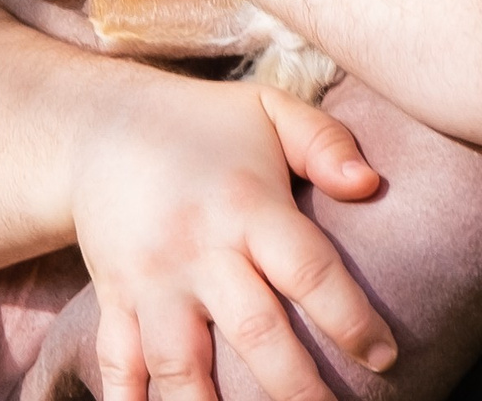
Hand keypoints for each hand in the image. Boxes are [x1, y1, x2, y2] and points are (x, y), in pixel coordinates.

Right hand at [71, 76, 395, 400]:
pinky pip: (118, 364)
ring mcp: (150, 281)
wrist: (97, 126)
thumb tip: (370, 185)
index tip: (384, 356)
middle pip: (252, 331)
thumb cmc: (203, 123)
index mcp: (244, 204)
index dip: (349, 316)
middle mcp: (197, 249)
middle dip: (295, 388)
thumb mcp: (268, 109)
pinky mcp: (115, 300)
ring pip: (179, 364)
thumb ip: (326, 140)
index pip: (306, 268)